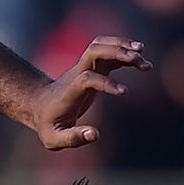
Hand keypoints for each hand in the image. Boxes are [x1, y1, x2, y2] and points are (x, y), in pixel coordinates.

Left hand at [31, 36, 149, 149]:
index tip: (123, 93)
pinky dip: (125, 51)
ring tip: (144, 57)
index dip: (105, 83)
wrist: (39, 106)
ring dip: (123, 46)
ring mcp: (84, 68)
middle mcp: (77, 73)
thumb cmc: (48, 124)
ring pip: (101, 46)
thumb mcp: (54, 138)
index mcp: (70, 90)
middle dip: (116, 51)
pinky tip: (141, 60)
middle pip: (94, 50)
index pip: (87, 77)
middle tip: (139, 59)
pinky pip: (108, 52)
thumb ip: (74, 138)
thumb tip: (95, 134)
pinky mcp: (93, 68)